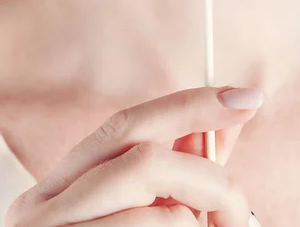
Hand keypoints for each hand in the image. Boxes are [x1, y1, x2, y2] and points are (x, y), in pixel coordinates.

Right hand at [6, 86, 260, 226]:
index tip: (244, 97)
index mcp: (60, 187)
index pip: (127, 124)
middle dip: (208, 173)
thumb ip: (176, 173)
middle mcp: (43, 210)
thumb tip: (225, 125)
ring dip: (200, 222)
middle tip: (240, 207)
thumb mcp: (138, 215)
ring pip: (157, 208)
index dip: (190, 106)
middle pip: (143, 159)